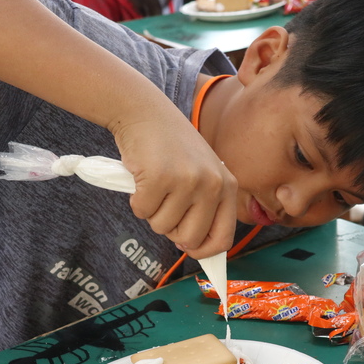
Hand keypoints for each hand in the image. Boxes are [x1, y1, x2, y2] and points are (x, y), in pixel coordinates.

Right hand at [114, 110, 236, 258]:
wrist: (145, 112)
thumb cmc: (171, 147)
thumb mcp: (201, 173)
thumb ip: (204, 207)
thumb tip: (195, 248)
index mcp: (227, 186)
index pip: (224, 238)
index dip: (204, 251)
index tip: (190, 250)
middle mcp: (212, 185)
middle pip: (190, 239)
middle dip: (171, 231)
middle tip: (165, 207)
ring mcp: (187, 181)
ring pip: (162, 226)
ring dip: (152, 212)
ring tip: (155, 184)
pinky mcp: (159, 178)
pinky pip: (142, 211)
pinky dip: (136, 200)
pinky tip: (142, 178)